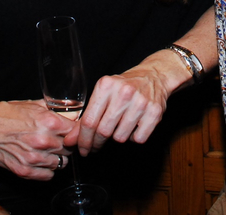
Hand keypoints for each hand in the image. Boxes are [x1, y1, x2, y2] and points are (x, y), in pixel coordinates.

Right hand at [0, 85, 74, 179]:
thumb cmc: (8, 113)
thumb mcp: (35, 105)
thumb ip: (56, 110)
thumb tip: (73, 114)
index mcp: (49, 122)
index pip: (76, 132)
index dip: (74, 132)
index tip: (71, 133)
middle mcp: (43, 141)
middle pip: (70, 148)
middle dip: (66, 145)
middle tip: (59, 142)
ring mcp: (33, 157)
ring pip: (61, 163)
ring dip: (57, 158)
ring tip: (48, 152)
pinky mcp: (24, 170)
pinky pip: (48, 175)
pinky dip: (47, 170)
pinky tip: (41, 162)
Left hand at [71, 8, 217, 154]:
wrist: (154, 76)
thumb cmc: (124, 87)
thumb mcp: (103, 94)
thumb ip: (87, 117)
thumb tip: (71, 141)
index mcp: (106, 85)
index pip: (89, 120)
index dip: (83, 139)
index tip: (82, 149)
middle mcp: (123, 92)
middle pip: (103, 131)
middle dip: (97, 143)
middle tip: (96, 146)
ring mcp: (141, 102)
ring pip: (120, 137)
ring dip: (118, 137)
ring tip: (120, 126)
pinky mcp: (155, 112)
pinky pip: (138, 138)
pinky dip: (134, 137)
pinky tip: (134, 126)